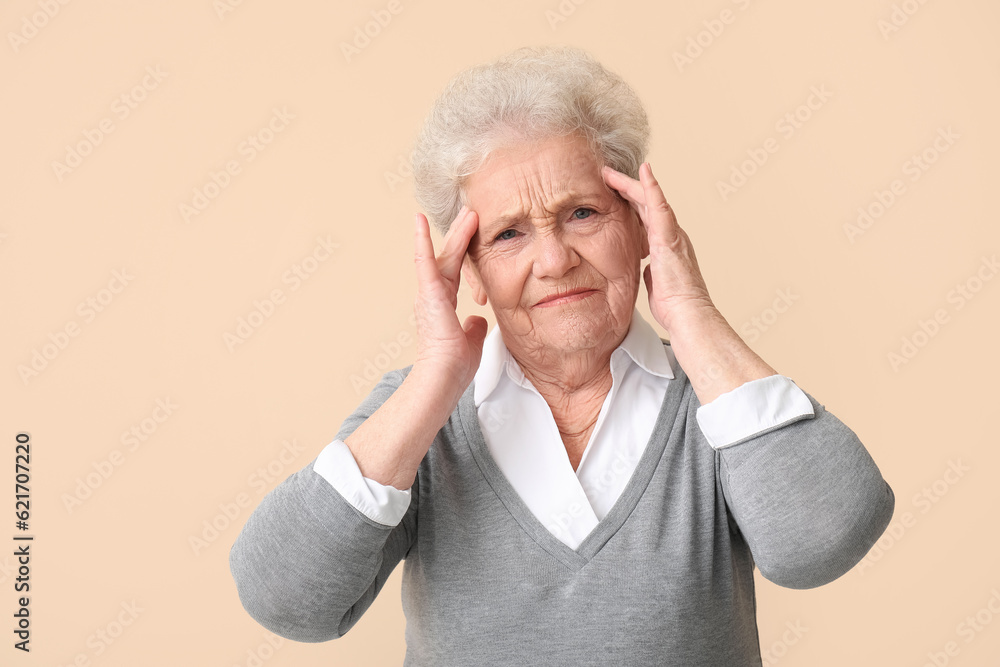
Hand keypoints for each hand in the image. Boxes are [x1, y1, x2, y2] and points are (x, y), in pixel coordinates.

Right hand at [412, 206, 488, 393]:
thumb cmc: (455, 365)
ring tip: (467, 210)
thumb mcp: (471, 340)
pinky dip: (422, 239)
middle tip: (472, 212)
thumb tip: (477, 319)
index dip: (464, 252)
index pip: (455, 271)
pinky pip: (424, 260)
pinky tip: (419, 219)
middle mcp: (434, 294)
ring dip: (455, 232)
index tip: (473, 233)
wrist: (444, 375)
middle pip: (450, 257)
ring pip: (444, 254)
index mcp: (444, 303)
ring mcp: (429, 292)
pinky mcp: (427, 292)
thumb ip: (473, 326)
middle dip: (462, 234)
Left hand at [602, 162, 716, 333]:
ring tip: (611, 172)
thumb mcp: (655, 282)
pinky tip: (644, 171)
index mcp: (665, 245)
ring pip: (651, 199)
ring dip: (631, 183)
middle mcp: (671, 235)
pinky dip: (652, 187)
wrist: (687, 314)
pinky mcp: (670, 237)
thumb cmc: (674, 305)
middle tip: (606, 176)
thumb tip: (645, 267)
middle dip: (625, 188)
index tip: (612, 193)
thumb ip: (650, 270)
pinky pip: (661, 206)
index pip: (644, 217)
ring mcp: (672, 234)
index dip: (629, 203)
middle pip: (645, 204)